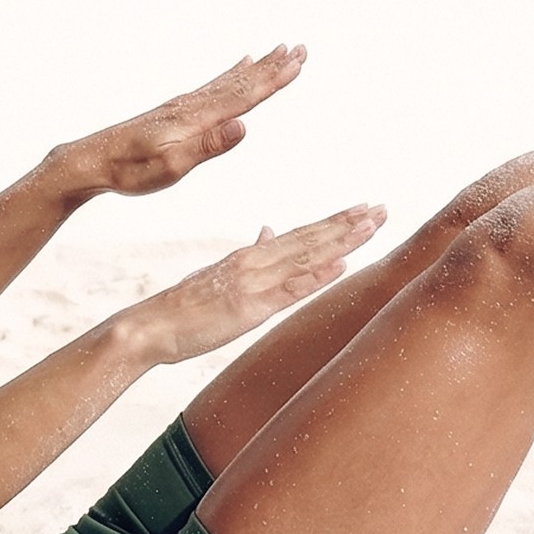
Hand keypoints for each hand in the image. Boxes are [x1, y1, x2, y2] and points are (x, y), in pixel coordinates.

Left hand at [56, 47, 305, 198]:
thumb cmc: (130, 170)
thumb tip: (244, 125)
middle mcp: (192, 105)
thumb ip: (208, 146)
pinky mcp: (176, 110)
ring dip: (258, 67)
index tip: (298, 63)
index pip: (243, 96)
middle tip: (300, 48)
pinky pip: (213, 85)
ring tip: (278, 50)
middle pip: (241, 82)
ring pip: (229, 81)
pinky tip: (239, 65)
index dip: (273, 81)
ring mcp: (184, 105)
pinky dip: (232, 73)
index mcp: (196, 119)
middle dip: (273, 67)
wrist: (93, 160)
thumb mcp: (171, 166)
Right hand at [122, 207, 385, 366]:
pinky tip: (341, 266)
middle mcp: (255, 263)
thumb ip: (248, 253)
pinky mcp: (248, 309)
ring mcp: (253, 284)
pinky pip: (289, 291)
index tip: (363, 209)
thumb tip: (269, 229)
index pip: (301, 234)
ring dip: (341, 241)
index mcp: (250, 257)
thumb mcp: (220, 274)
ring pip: (305, 257)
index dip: (334, 222)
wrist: (152, 325)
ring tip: (371, 225)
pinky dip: (316, 277)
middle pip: (310, 239)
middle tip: (382, 208)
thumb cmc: (185, 306)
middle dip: (348, 224)